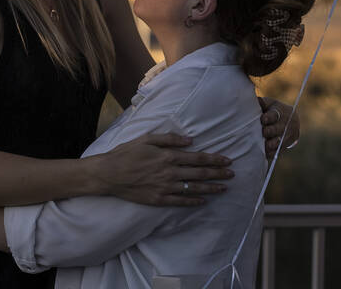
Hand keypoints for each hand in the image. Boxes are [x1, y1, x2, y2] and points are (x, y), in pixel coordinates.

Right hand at [89, 133, 233, 206]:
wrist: (108, 174)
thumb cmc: (127, 153)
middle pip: (199, 174)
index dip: (214, 159)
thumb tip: (191, 140)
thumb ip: (170, 138)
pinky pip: (179, 202)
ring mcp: (164, 188)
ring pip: (193, 189)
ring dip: (210, 188)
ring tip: (224, 188)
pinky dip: (192, 202)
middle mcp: (169, 173)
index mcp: (168, 156)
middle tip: (232, 174)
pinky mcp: (157, 199)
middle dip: (218, 174)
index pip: (197, 158)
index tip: (227, 160)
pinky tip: (203, 201)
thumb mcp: (147, 138)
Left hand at [260, 97, 298, 157]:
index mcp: (280, 112)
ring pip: (280, 141)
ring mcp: (287, 135)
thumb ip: (262, 103)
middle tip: (264, 132)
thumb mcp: (270, 104)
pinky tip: (266, 154)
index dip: (269, 117)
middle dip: (271, 131)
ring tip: (266, 146)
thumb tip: (254, 100)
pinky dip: (272, 153)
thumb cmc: (274, 110)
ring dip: (273, 144)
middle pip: (278, 129)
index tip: (263, 119)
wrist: (292, 120)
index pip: (275, 115)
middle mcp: (285, 124)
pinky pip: (279, 151)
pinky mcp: (286, 145)